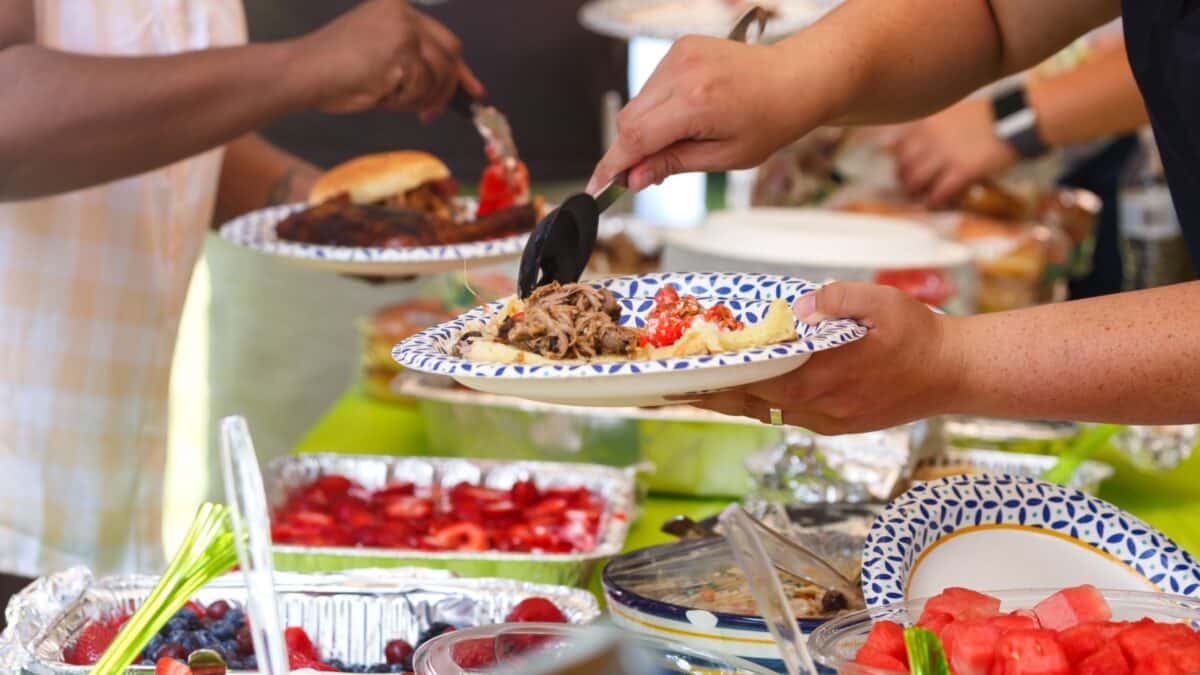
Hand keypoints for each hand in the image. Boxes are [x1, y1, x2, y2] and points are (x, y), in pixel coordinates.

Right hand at [293, 0, 482, 117]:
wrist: (304, 72)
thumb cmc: (334, 70)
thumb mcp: (380, 55)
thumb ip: (413, 61)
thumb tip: (449, 84)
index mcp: (397, 7)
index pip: (443, 38)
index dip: (461, 69)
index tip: (474, 90)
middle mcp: (404, 13)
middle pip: (450, 54)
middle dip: (448, 89)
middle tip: (434, 113)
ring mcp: (404, 31)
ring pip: (436, 76)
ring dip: (417, 99)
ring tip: (387, 100)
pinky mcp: (402, 52)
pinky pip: (420, 89)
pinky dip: (402, 102)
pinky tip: (379, 95)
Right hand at [587, 36, 829, 192]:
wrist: (794, 79)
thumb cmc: (771, 120)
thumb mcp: (725, 157)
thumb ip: (673, 165)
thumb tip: (634, 178)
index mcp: (697, 101)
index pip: (636, 137)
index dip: (612, 165)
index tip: (598, 186)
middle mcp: (683, 71)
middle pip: (629, 120)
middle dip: (629, 151)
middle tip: (644, 175)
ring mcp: (679, 54)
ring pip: (637, 104)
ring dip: (645, 130)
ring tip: (680, 141)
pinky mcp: (680, 48)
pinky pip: (651, 87)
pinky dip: (656, 109)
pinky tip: (682, 118)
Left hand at [693, 282, 963, 433]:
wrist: (956, 373)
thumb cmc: (918, 335)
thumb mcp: (880, 301)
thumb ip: (836, 299)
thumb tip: (798, 305)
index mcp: (823, 377)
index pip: (756, 383)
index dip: (718, 381)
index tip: (683, 379)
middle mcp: (820, 406)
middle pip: (752, 404)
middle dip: (713, 394)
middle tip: (674, 388)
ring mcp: (829, 419)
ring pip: (768, 412)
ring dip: (735, 400)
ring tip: (699, 390)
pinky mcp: (838, 424)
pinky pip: (789, 416)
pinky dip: (763, 404)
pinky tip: (747, 392)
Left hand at [887, 98, 1017, 206]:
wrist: (1014, 121)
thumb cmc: (985, 119)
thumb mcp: (951, 114)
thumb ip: (932, 129)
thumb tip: (912, 146)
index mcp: (927, 123)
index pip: (898, 146)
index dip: (901, 160)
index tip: (905, 167)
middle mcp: (931, 138)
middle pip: (904, 166)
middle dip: (905, 180)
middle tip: (911, 187)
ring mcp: (945, 155)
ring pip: (916, 182)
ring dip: (916, 193)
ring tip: (921, 196)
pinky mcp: (961, 171)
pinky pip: (938, 193)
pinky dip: (934, 201)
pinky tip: (935, 204)